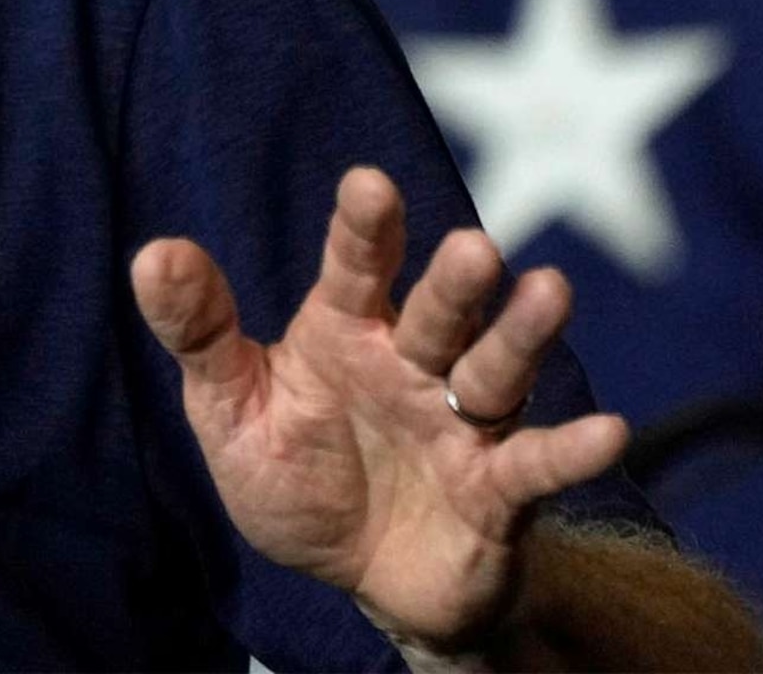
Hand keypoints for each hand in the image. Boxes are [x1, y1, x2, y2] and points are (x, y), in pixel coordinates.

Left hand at [129, 165, 630, 652]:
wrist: (360, 579)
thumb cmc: (298, 476)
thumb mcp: (231, 409)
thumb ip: (199, 335)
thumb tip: (153, 253)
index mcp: (346, 331)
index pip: (355, 267)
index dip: (364, 228)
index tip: (368, 183)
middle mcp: (414, 363)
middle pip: (440, 311)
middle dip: (455, 281)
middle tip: (474, 247)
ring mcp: (462, 423)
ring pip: (497, 370)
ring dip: (523, 335)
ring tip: (550, 290)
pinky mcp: (498, 491)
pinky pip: (535, 466)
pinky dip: (570, 450)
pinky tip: (608, 429)